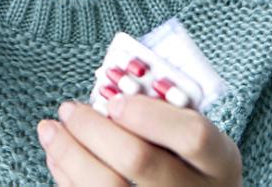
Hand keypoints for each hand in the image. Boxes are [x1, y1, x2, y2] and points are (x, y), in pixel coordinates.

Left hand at [37, 96, 240, 185]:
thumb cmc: (186, 160)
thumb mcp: (193, 133)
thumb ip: (164, 112)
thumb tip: (106, 94)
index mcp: (220, 163)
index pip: (192, 136)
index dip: (149, 115)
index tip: (115, 100)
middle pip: (139, 161)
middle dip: (94, 128)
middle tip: (69, 108)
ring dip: (69, 153)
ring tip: (51, 129)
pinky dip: (67, 176)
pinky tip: (58, 155)